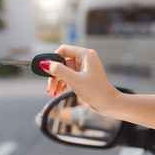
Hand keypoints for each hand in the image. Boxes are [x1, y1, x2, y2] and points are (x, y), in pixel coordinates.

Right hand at [40, 45, 154, 129]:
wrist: (109, 104)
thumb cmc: (96, 91)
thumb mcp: (75, 81)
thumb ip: (59, 71)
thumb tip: (44, 63)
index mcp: (85, 54)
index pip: (63, 50)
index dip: (53, 60)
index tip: (46, 71)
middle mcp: (84, 59)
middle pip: (62, 62)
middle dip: (54, 75)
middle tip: (49, 88)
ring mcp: (83, 68)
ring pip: (64, 71)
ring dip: (57, 81)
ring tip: (54, 93)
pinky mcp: (82, 76)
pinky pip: (68, 76)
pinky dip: (62, 84)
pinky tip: (59, 92)